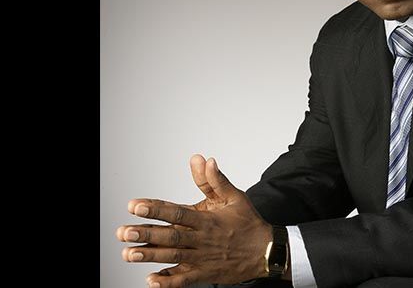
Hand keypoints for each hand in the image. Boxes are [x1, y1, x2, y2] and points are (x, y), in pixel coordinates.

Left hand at [116, 154, 273, 286]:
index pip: (177, 213)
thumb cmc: (247, 222)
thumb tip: (203, 160)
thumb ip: (215, 179)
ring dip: (151, 255)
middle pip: (171, 236)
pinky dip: (168, 281)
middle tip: (124, 232)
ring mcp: (202, 258)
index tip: (136, 205)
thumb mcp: (234, 196)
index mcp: (208, 219)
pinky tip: (151, 280)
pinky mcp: (204, 273)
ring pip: (173, 257)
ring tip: (129, 253)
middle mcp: (202, 239)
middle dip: (146, 234)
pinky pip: (184, 280)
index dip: (156, 209)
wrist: (265, 251)